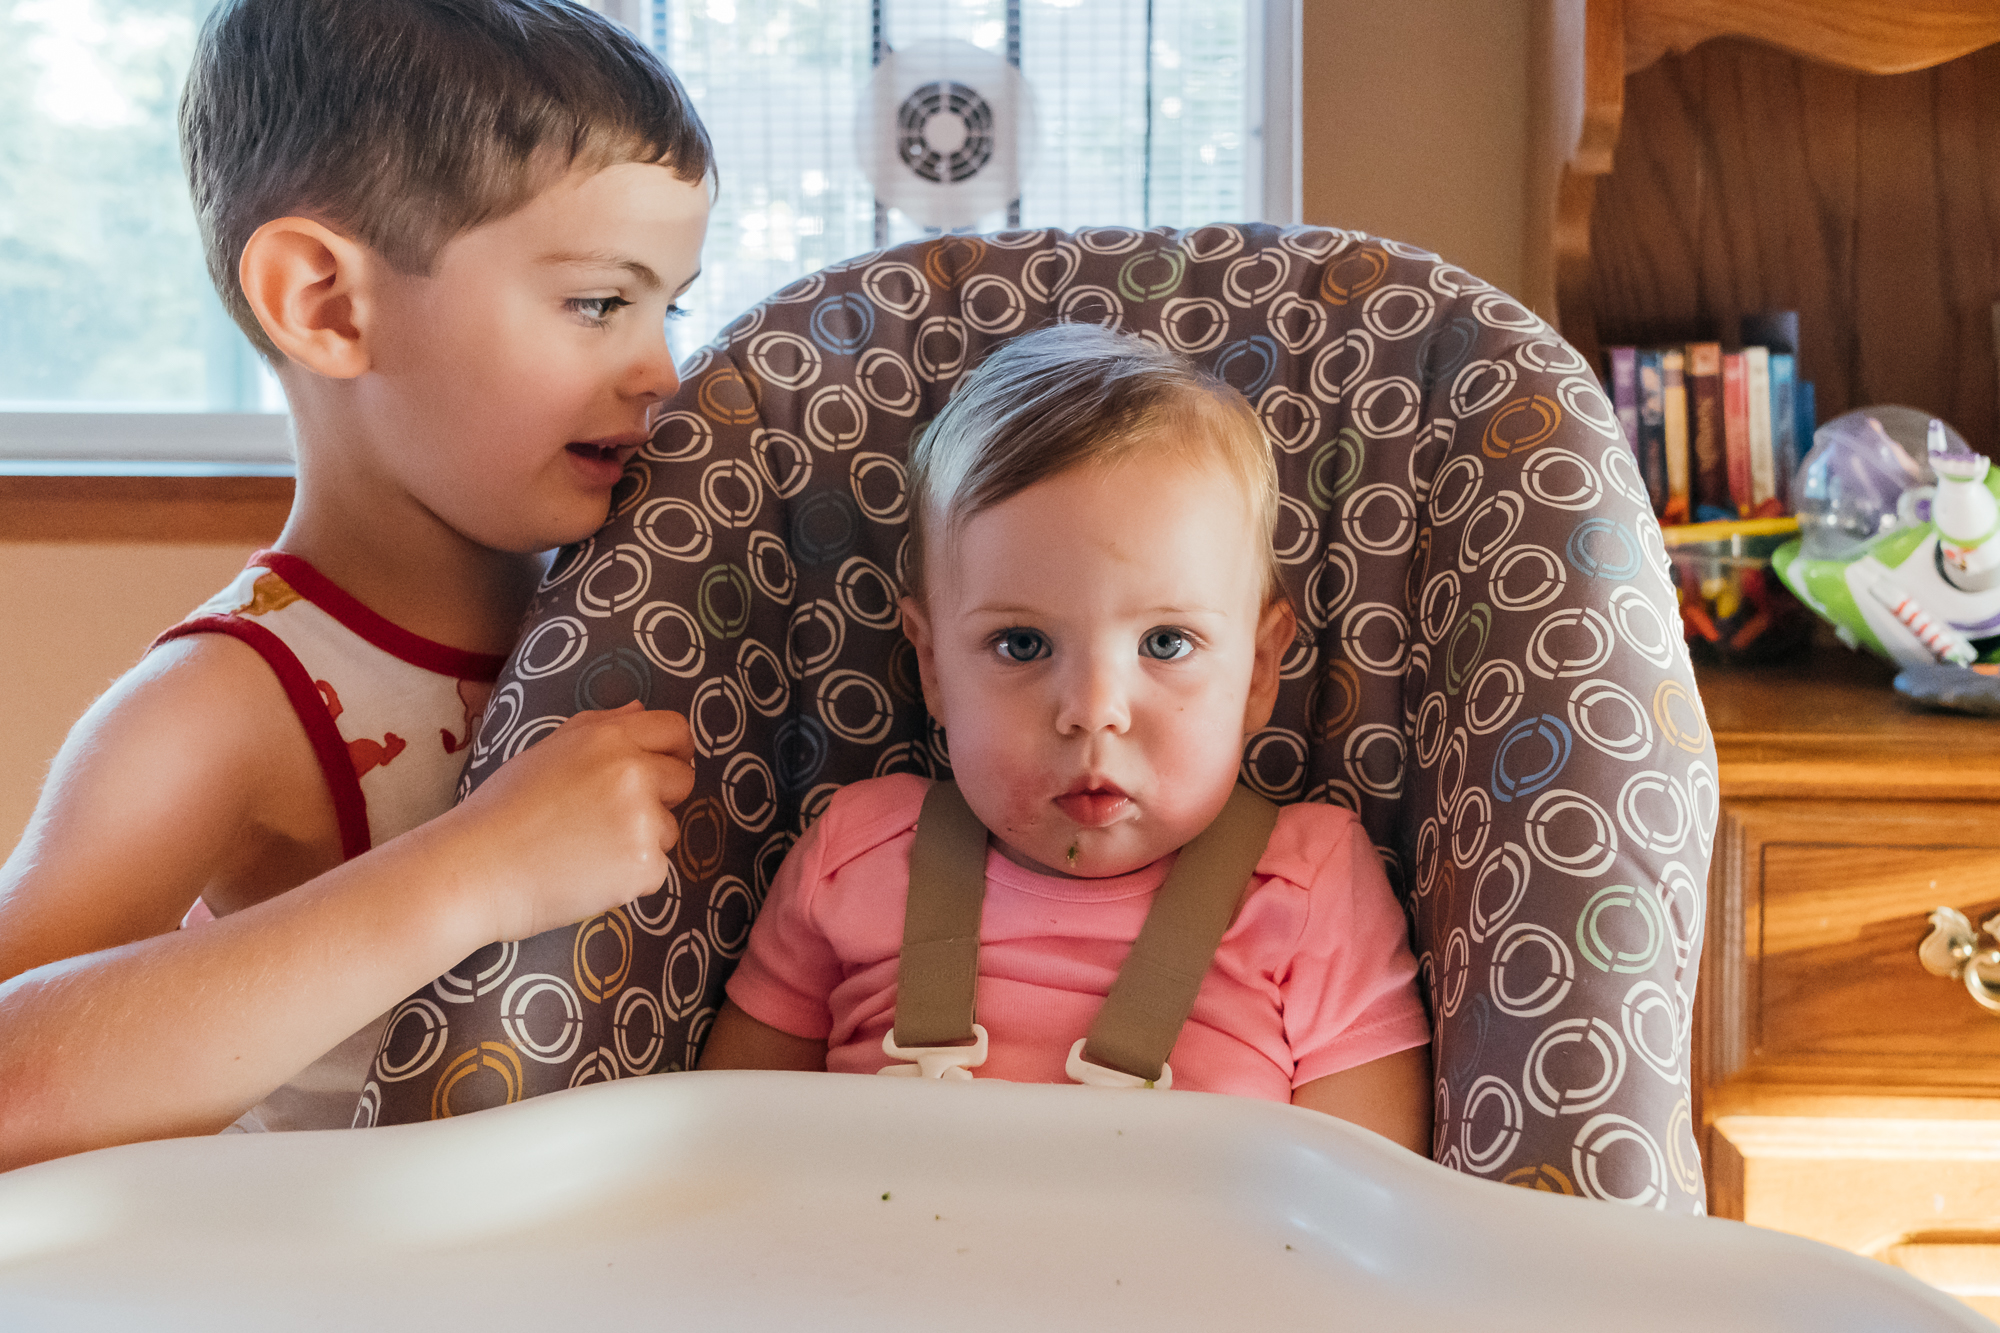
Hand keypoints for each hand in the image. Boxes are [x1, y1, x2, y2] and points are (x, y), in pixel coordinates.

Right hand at [435, 702, 695, 943]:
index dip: (676, 749)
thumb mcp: (546, 750)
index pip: (675, 730)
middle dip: (659, 797)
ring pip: (669, 828)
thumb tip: (640, 710)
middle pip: (682, 779)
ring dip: (641, 840)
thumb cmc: (503, 809)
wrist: (477, 869)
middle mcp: (635, 773)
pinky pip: (656, 869)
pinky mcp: (646, 866)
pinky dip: (630, 877)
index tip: (667, 766)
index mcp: (610, 738)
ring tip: (587, 848)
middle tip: (609, 816)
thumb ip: (599, 726)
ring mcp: (644, 820)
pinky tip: (589, 875)